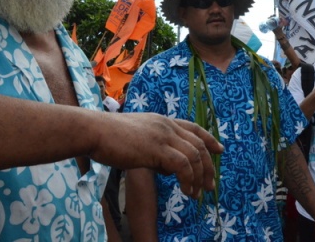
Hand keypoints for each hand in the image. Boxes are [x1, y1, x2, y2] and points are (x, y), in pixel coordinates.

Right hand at [92, 113, 223, 197]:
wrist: (94, 131)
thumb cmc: (109, 138)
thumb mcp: (138, 140)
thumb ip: (155, 150)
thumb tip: (167, 167)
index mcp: (163, 121)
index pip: (193, 128)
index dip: (209, 139)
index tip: (220, 150)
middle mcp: (167, 126)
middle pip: (199, 145)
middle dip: (208, 167)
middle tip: (211, 185)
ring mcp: (163, 136)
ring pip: (195, 156)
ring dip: (199, 178)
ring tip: (196, 194)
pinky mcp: (157, 149)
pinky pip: (183, 166)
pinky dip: (189, 180)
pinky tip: (186, 192)